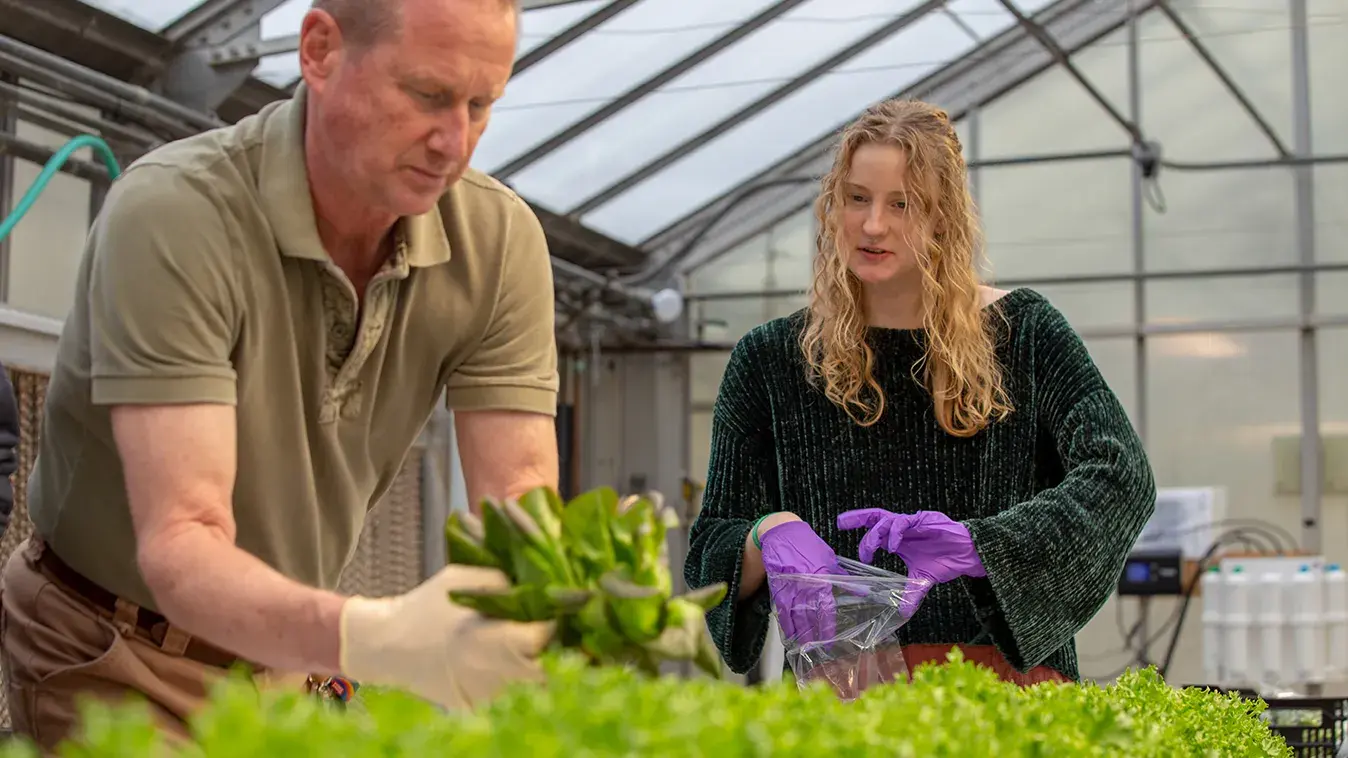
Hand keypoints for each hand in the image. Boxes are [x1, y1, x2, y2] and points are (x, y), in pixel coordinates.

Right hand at [339, 565, 554, 709]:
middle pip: (538, 666)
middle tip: (531, 633)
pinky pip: (500, 690)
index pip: (540, 639)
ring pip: (519, 679)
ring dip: (520, 664)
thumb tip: (532, 589)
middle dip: (541, 650)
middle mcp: (490, 670)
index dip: (548, 626)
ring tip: (501, 644)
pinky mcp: (472, 704)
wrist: (385, 645)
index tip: (546, 616)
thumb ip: (499, 581)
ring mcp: (481, 692)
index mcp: (489, 638)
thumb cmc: (424, 606)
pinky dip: (499, 676)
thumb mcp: (460, 578)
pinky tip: (482, 660)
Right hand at [759, 520, 844, 644]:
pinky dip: (785, 623)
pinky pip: (781, 609)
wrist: (781, 532)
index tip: (829, 640)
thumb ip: (843, 577)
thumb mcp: (829, 558)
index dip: (826, 626)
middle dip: (812, 635)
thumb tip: (862, 591)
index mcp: (820, 577)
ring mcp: (789, 586)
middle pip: (808, 616)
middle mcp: (804, 584)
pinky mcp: (777, 587)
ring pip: (793, 616)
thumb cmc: (807, 544)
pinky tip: (789, 634)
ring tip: (804, 647)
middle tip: (816, 650)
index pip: (825, 608)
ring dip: (798, 633)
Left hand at [837, 509, 984, 613]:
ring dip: (875, 534)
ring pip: (886, 519)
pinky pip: (904, 521)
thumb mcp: (923, 580)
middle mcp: (903, 528)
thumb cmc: (946, 560)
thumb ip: (911, 593)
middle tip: (841, 523)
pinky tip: (892, 546)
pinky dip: (895, 533)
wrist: (969, 554)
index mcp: (899, 539)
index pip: (875, 530)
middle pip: (875, 517)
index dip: (861, 533)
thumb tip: (903, 612)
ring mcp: (913, 522)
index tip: (846, 539)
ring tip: (870, 550)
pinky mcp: (924, 519)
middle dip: (857, 518)